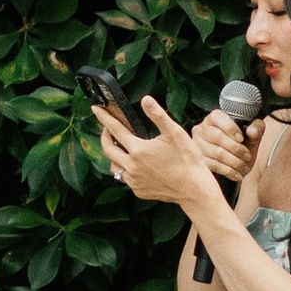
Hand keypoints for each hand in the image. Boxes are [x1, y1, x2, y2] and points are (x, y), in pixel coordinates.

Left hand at [97, 94, 228, 216]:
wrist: (195, 190)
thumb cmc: (188, 160)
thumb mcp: (175, 134)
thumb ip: (158, 115)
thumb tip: (145, 100)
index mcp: (138, 150)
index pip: (115, 129)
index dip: (104, 118)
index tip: (96, 109)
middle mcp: (131, 166)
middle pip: (108, 149)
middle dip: (104, 136)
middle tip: (107, 129)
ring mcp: (134, 181)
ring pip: (114, 166)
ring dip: (114, 155)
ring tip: (120, 147)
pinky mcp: (139, 191)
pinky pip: (125, 179)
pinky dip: (125, 169)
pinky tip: (135, 165)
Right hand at [188, 106, 259, 185]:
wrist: (236, 162)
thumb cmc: (243, 144)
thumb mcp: (253, 135)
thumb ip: (257, 128)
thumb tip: (252, 131)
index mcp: (214, 118)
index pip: (218, 118)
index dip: (230, 128)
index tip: (242, 139)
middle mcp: (201, 129)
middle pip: (217, 136)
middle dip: (236, 149)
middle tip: (247, 156)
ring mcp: (197, 144)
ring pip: (216, 152)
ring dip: (234, 162)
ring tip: (244, 166)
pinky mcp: (198, 159)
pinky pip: (213, 165)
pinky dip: (228, 171)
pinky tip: (237, 174)